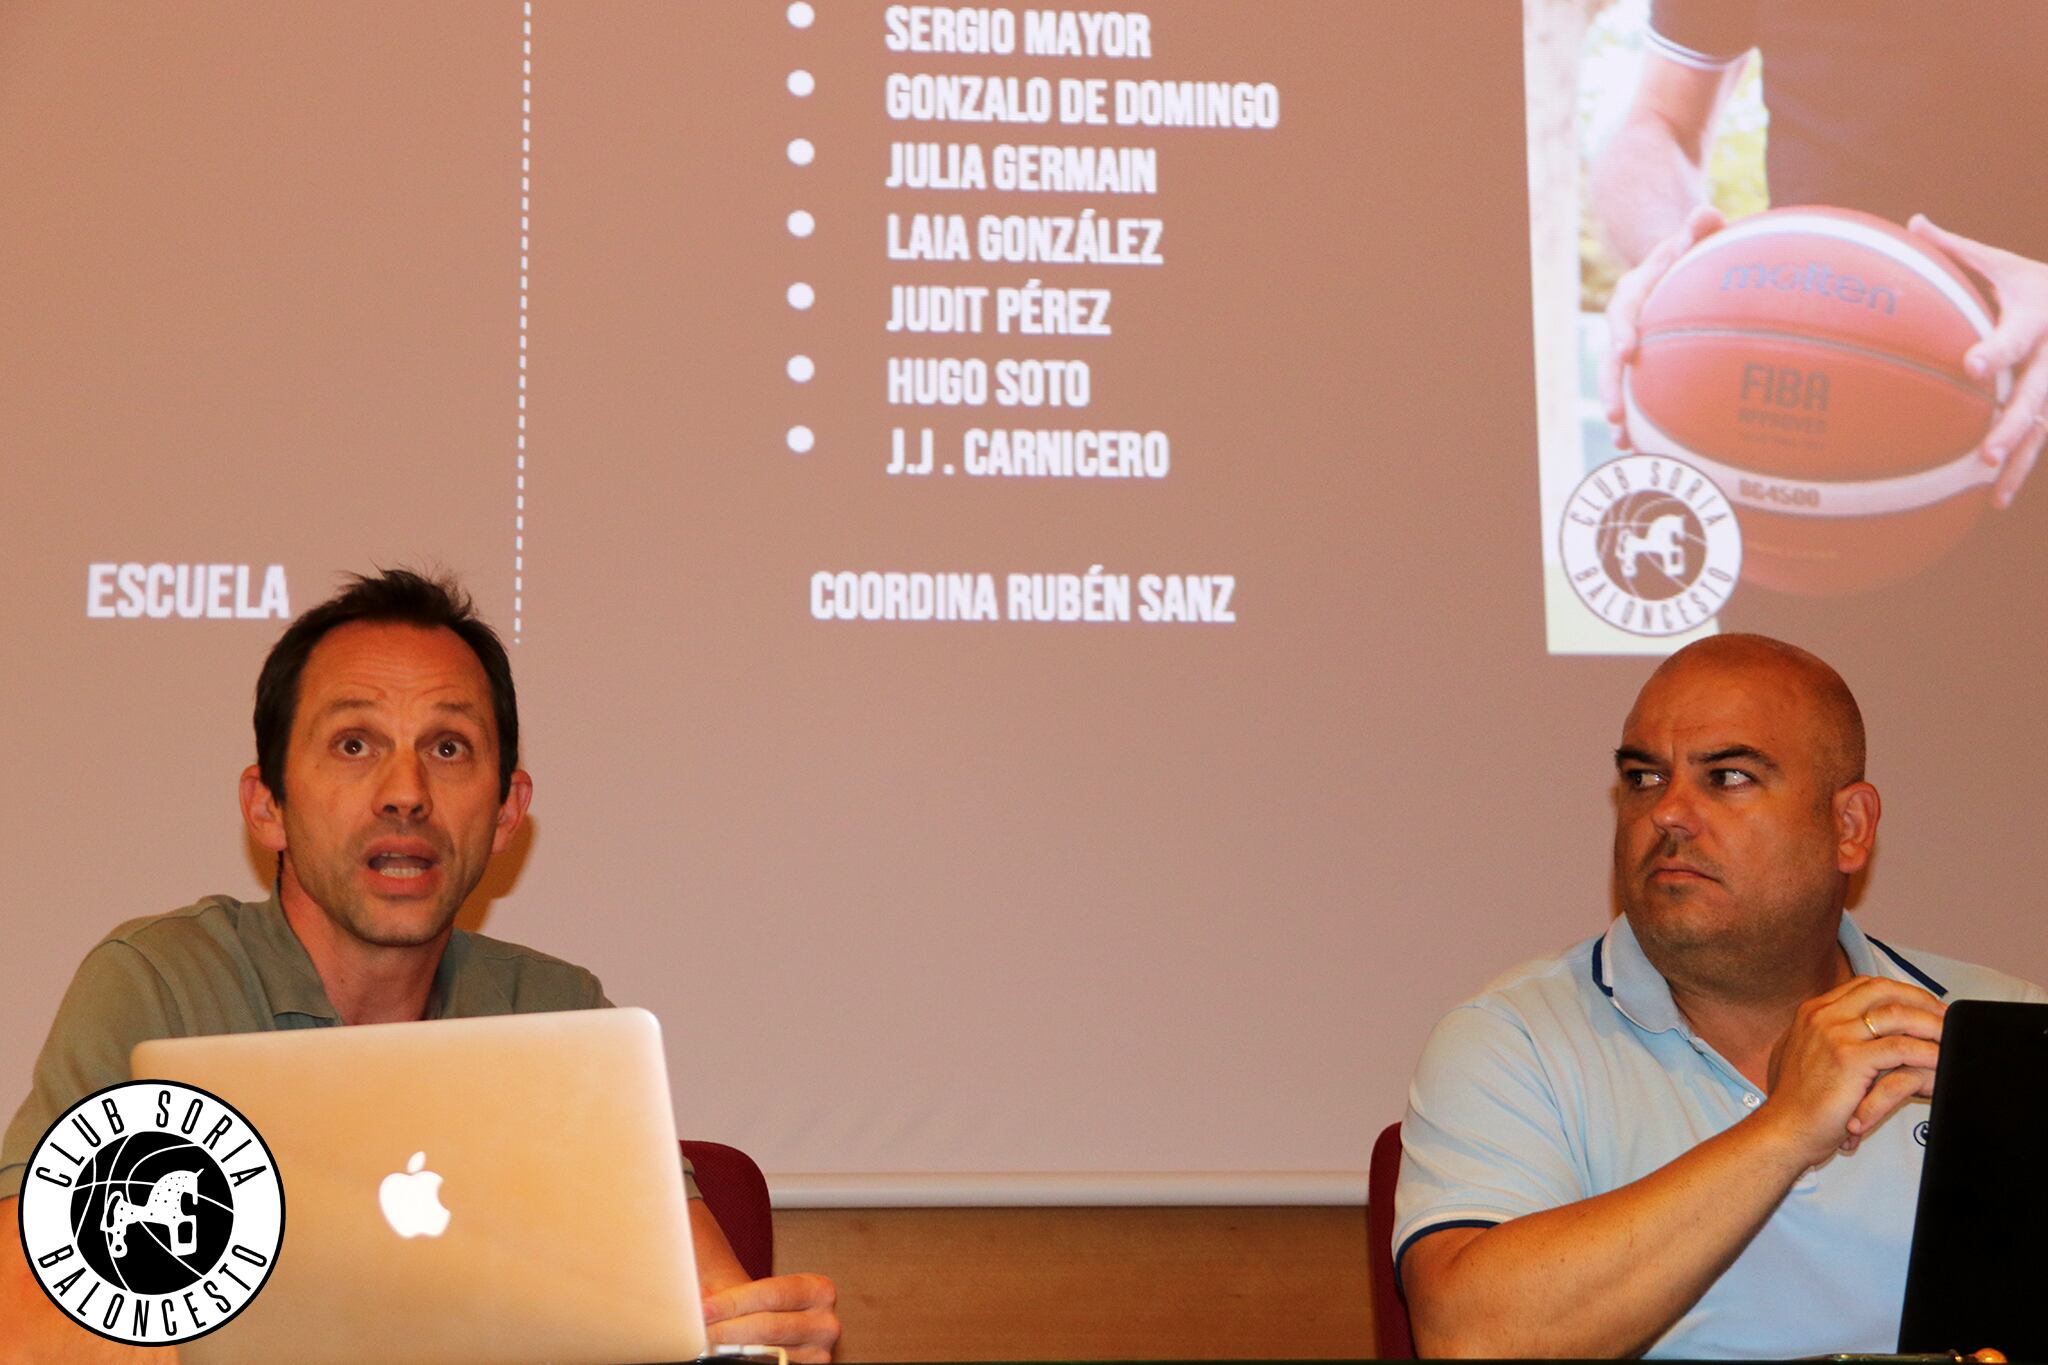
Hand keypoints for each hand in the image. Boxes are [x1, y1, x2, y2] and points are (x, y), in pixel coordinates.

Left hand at [703, 1272, 839, 1363]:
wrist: (780, 1324)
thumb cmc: (766, 1308)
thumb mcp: (758, 1292)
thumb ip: (733, 1293)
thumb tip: (697, 1299)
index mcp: (818, 1290)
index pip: (771, 1293)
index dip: (734, 1301)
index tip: (705, 1308)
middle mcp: (825, 1322)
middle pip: (769, 1326)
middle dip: (729, 1329)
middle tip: (702, 1330)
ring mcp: (820, 1353)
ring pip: (770, 1354)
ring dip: (733, 1351)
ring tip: (710, 1346)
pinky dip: (747, 1363)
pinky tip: (729, 1359)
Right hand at [1599, 204, 1726, 450]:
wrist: (1675, 267)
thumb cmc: (1690, 252)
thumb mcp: (1693, 236)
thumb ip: (1698, 227)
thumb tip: (1705, 213)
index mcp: (1633, 294)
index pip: (1622, 312)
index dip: (1622, 332)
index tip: (1627, 352)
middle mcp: (1625, 326)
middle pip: (1611, 361)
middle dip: (1611, 389)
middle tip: (1616, 415)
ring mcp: (1633, 349)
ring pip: (1621, 386)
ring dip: (1621, 415)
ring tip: (1625, 443)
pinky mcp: (1646, 366)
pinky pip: (1642, 395)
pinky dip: (1644, 421)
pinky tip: (1651, 449)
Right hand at [1761, 977, 1943, 1167]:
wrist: (1783, 1129)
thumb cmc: (1795, 1102)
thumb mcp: (1800, 1054)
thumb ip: (1822, 1036)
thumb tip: (1854, 1032)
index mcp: (1812, 1012)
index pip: (1864, 986)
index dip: (1900, 991)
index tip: (1921, 1004)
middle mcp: (1822, 1016)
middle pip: (1883, 990)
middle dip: (1920, 999)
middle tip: (1943, 1016)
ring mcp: (1835, 1035)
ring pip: (1897, 1015)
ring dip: (1930, 1024)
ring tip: (1950, 1037)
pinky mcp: (1850, 1059)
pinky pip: (1901, 1048)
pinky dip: (1927, 1052)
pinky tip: (1941, 1060)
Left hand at [1910, 214, 2047, 507]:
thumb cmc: (2036, 282)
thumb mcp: (2005, 263)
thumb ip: (1959, 250)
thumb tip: (1913, 222)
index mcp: (2037, 315)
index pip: (2014, 336)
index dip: (1997, 350)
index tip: (1972, 366)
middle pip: (2034, 395)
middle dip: (2011, 424)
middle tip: (1985, 452)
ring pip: (2041, 428)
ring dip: (2019, 460)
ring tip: (1991, 491)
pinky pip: (2040, 442)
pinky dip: (2020, 470)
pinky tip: (1992, 500)